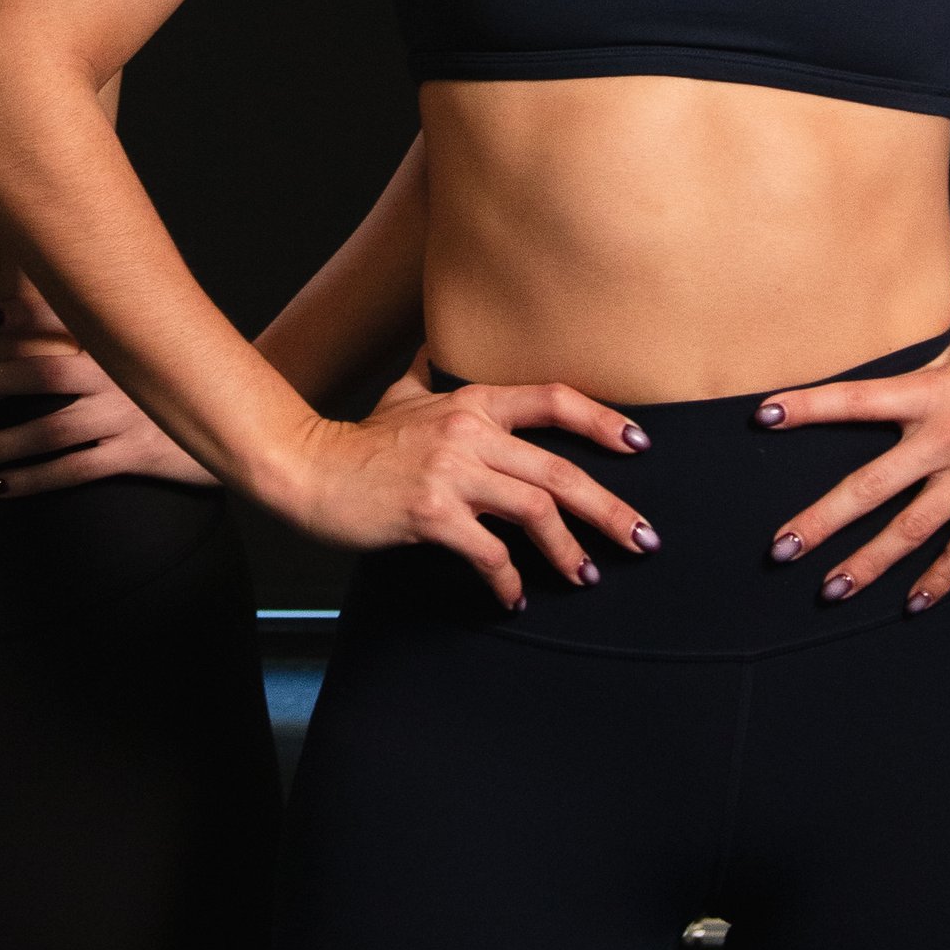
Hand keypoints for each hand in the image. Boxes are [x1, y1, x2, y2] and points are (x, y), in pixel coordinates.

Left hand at [0, 280, 218, 497]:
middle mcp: (118, 375)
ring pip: (48, 432)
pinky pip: (75, 470)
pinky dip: (35, 479)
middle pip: (40, 374)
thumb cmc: (186, 380)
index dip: (22, 313)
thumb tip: (64, 303)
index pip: (65, 316)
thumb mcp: (154, 343)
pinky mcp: (135, 456)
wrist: (246, 421)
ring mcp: (126, 417)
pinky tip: (0, 486)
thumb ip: (112, 326)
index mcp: (121, 341)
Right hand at [280, 363, 657, 612]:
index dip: (602, 421)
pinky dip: (508, 581)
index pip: (553, 400)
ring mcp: (451, 472)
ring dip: (569, 551)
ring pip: (535, 512)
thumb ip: (431, 376)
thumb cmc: (357, 440)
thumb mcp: (401, 395)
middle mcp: (469, 431)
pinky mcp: (432, 513)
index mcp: (472, 401)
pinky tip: (514, 597)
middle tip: (643, 541)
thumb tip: (440, 352)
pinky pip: (489, 552)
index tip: (640, 445)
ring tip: (585, 577)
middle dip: (610, 510)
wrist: (306, 469)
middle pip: (560, 470)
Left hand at [760, 299, 949, 608]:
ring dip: (869, 564)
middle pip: (869, 487)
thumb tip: (927, 306)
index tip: (761, 416)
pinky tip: (914, 602)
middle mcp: (945, 439)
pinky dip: (940, 578)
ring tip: (832, 590)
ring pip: (911, 530)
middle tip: (780, 550)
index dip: (806, 407)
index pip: (854, 400)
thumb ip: (943, 330)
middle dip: (821, 522)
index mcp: (931, 391)